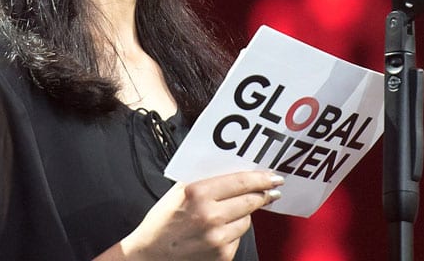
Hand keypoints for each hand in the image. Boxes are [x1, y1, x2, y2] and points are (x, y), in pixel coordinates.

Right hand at [120, 170, 283, 260]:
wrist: (149, 256)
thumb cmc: (163, 221)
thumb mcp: (179, 191)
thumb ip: (205, 180)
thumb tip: (234, 172)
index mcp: (198, 192)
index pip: (240, 181)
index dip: (261, 178)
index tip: (274, 176)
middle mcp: (210, 214)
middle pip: (250, 200)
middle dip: (263, 194)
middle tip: (272, 189)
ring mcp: (217, 237)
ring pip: (247, 219)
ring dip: (246, 213)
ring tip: (236, 210)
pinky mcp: (222, 255)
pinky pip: (238, 237)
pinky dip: (234, 231)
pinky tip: (222, 229)